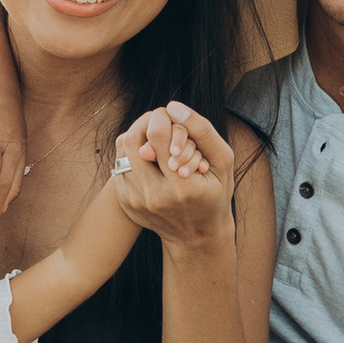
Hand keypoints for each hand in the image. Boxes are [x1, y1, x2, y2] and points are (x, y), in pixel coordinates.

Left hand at [108, 103, 234, 245]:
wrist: (196, 236)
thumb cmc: (215, 193)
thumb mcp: (223, 161)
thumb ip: (202, 131)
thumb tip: (172, 106)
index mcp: (182, 188)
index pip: (158, 136)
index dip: (162, 118)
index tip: (171, 116)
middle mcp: (154, 197)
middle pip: (133, 140)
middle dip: (146, 123)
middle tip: (160, 122)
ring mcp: (135, 202)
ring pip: (122, 150)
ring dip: (138, 136)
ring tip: (157, 138)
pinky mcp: (125, 202)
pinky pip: (120, 164)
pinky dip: (133, 153)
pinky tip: (151, 156)